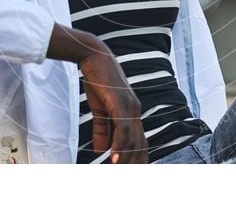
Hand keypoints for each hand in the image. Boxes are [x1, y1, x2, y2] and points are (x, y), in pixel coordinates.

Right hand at [79, 47, 147, 162]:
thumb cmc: (98, 81)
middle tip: (132, 178)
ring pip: (132, 139)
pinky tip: (114, 157)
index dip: (137, 157)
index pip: (139, 140)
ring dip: (126, 158)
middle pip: (140, 143)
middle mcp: (135, 110)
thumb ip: (101, 129)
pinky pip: (123, 128)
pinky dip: (119, 144)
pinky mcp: (120, 102)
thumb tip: (101, 150)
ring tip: (119, 172)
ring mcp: (129, 106)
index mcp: (131, 112)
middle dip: (137, 162)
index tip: (133, 171)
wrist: (94, 58)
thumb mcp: (99, 109)